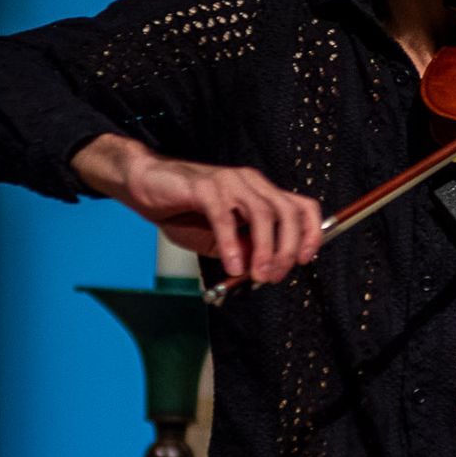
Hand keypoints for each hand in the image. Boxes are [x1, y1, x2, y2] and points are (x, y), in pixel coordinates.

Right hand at [71, 133, 323, 284]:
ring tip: (257, 275)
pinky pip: (225, 217)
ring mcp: (229, 181)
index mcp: (260, 192)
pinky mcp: (204, 187)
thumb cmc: (182, 210)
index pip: (301, 207)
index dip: (311, 233)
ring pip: (263, 214)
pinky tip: (231, 265)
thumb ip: (244, 249)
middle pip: (287, 212)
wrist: (144, 185)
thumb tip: (264, 267)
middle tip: (275, 275)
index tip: (305, 260)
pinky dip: (232, 244)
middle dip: (287, 248)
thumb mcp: (221, 239)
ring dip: (265, 249)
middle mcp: (250, 183)